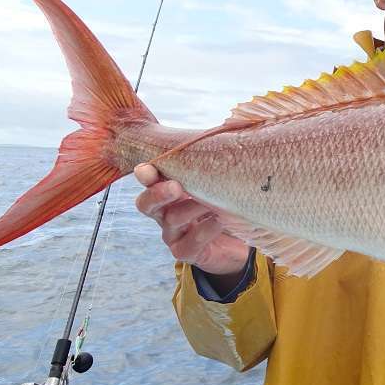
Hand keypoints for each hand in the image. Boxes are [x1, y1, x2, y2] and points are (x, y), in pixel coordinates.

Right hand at [133, 163, 249, 276]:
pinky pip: (190, 242)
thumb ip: (212, 165)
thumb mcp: (220, 184)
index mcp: (169, 192)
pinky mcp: (186, 253)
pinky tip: (219, 221)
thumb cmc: (226, 207)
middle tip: (175, 187)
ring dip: (191, 208)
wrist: (239, 244)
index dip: (146, 175)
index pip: (150, 181)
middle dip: (158, 193)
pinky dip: (205, 230)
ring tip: (213, 202)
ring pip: (171, 220)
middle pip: (147, 204)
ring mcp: (174, 235)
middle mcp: (165, 213)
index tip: (146, 169)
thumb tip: (222, 131)